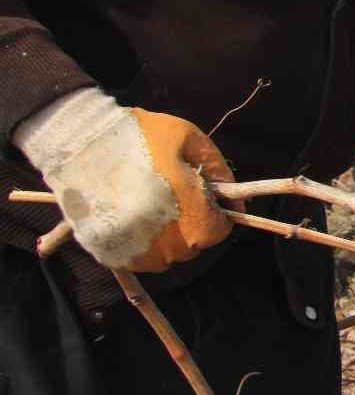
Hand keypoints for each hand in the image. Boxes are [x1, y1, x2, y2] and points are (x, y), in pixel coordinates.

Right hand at [16, 90, 234, 271]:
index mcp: (187, 208)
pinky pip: (136, 261)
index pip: (217, 231)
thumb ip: (217, 169)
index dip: (215, 216)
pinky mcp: (106, 251)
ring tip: (152, 209)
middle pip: (191, 246)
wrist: (77, 140)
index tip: (203, 201)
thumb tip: (236, 200)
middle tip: (174, 200)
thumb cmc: (139, 134)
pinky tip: (132, 220)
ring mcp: (133, 248)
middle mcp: (163, 237)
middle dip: (191, 225)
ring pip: (164, 258)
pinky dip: (140, 247)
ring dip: (166, 240)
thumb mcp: (189, 139)